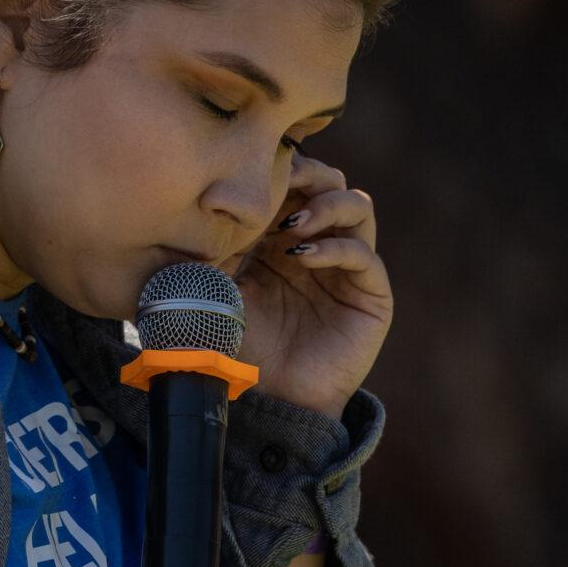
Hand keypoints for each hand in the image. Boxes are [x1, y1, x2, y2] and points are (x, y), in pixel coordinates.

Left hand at [220, 153, 391, 419]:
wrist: (260, 400)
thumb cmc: (230, 343)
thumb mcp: (211, 283)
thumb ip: (212, 243)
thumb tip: (197, 197)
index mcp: (280, 234)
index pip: (293, 181)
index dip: (280, 168)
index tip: (252, 166)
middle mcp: (318, 242)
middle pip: (330, 182)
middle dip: (307, 175)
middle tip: (281, 183)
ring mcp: (346, 267)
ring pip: (358, 206)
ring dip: (327, 204)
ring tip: (294, 224)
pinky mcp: (370, 295)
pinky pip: (364, 255)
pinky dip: (335, 246)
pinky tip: (302, 255)